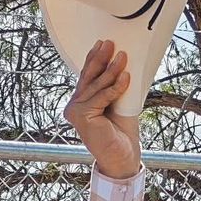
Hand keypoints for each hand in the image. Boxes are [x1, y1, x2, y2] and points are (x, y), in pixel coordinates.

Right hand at [63, 39, 142, 179]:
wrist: (123, 157)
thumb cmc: (122, 134)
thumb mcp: (119, 105)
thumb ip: (114, 88)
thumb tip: (123, 66)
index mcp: (81, 103)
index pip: (87, 77)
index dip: (93, 60)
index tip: (101, 44)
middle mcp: (74, 106)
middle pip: (88, 78)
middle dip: (99, 59)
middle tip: (109, 42)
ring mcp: (75, 111)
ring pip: (95, 85)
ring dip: (111, 70)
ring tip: (122, 56)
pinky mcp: (81, 116)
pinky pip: (102, 97)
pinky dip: (115, 87)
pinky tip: (126, 77)